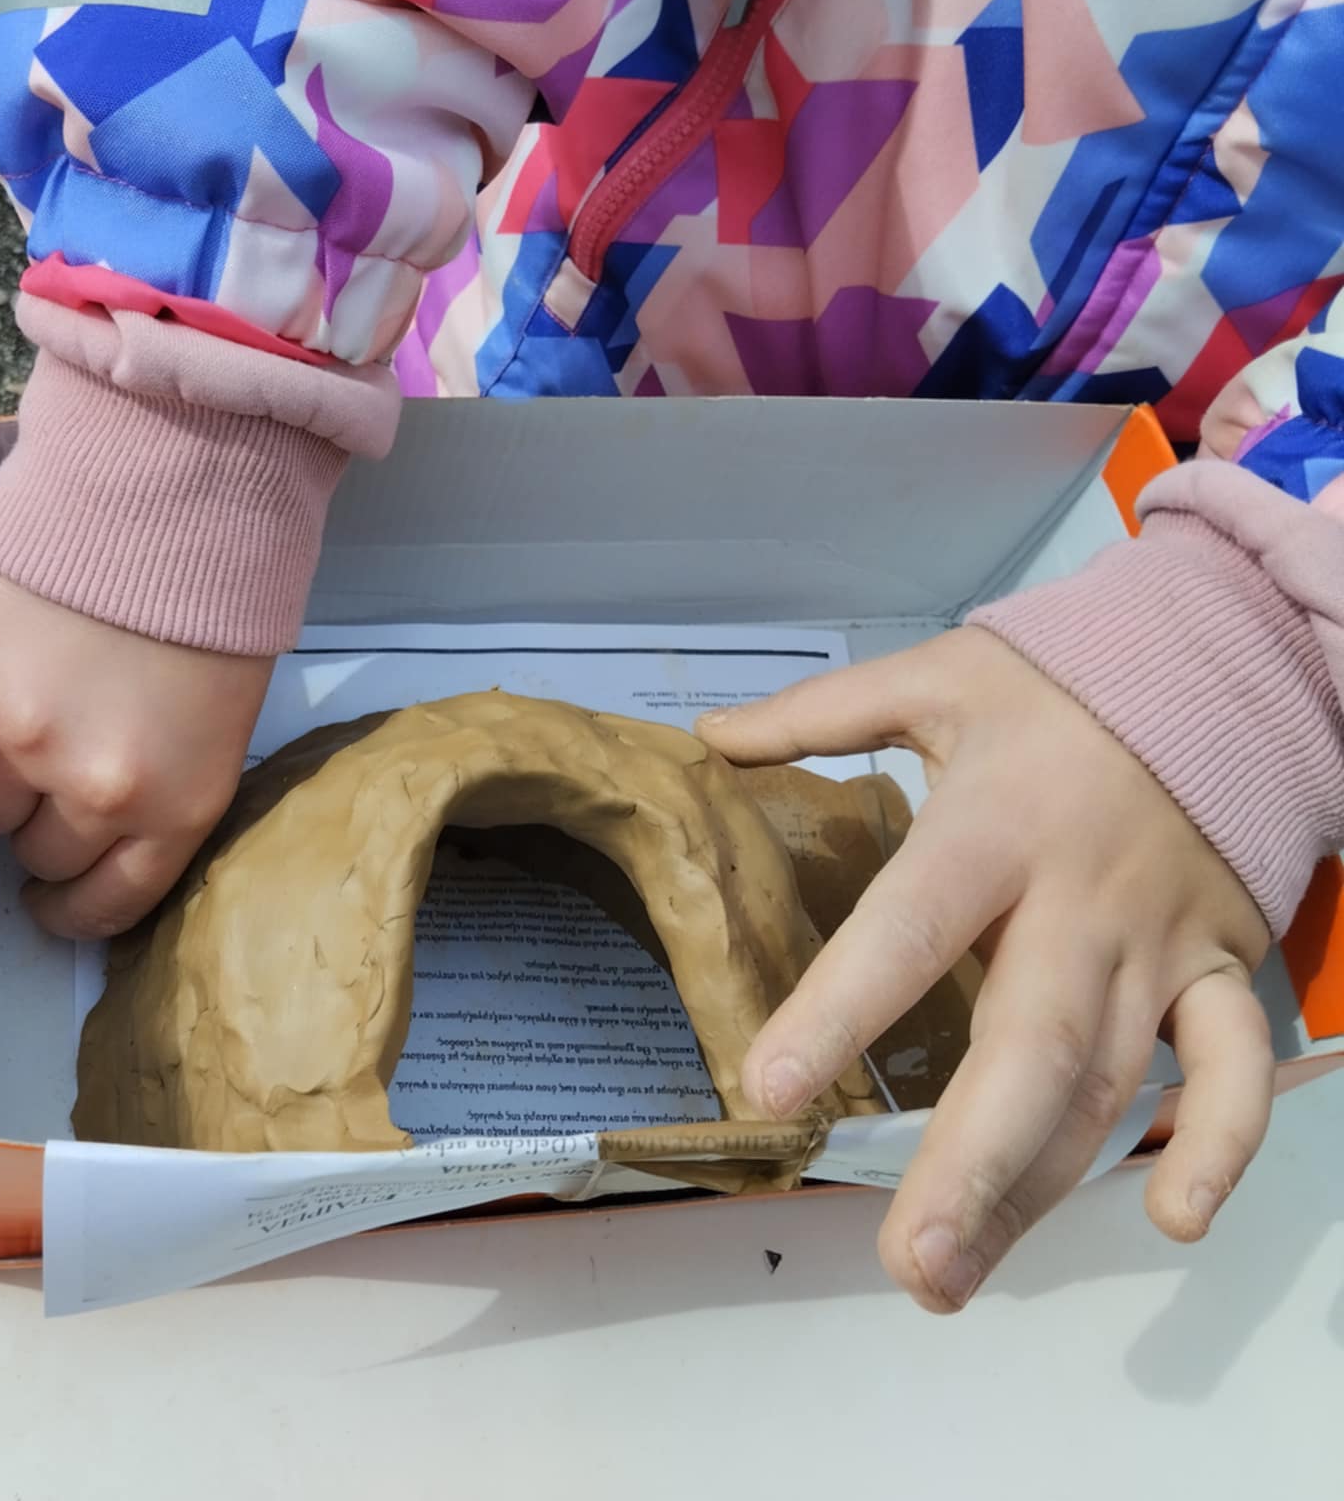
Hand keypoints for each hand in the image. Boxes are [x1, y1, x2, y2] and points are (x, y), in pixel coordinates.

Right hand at [0, 553, 272, 938]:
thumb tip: (85, 836)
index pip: (103, 905)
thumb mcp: (219, 726)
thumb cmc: (215, 604)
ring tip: (30, 705)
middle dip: (42, 823)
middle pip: (34, 851)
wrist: (178, 487)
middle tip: (53, 771)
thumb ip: (156, 794)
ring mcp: (17, 723)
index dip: (70, 911)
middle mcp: (89, 783)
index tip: (53, 902)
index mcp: (171, 805)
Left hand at [698, 628, 1270, 1312]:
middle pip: (1026, 1047)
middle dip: (967, 1162)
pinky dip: (1217, 1142)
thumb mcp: (937, 676)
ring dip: (1041, 1188)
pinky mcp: (1221, 969)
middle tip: (906, 1257)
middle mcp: (1078, 903)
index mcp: (993, 828)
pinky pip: (1234, 1067)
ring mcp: (1157, 946)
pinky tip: (1172, 1218)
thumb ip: (823, 713)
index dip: (840, 1010)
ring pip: (1106, 1084)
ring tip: (958, 1275)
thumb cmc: (1060, 686)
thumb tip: (709, 738)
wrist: (1225, 669)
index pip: (907, 928)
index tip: (768, 1089)